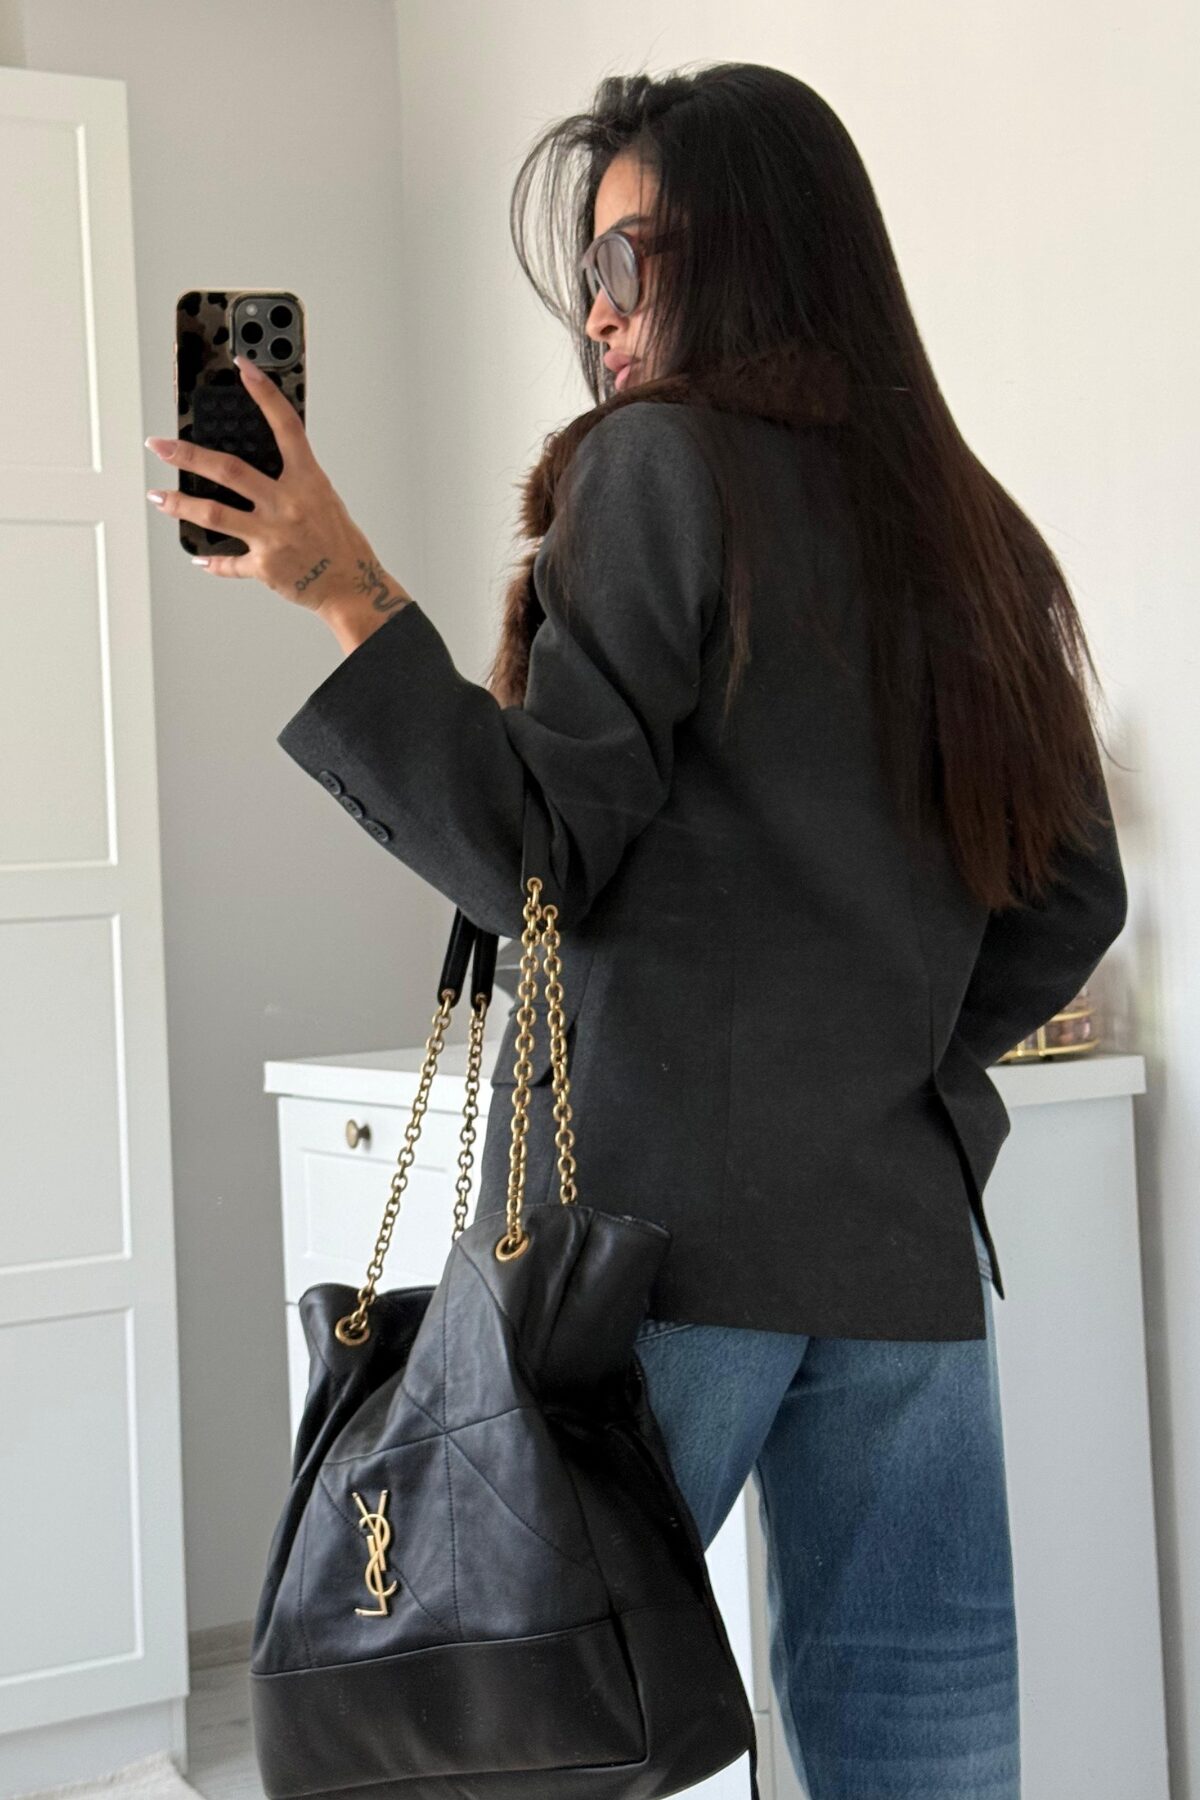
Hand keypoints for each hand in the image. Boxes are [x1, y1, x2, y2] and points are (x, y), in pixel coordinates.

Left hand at [144, 356, 412, 628]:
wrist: (352, 586)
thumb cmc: (340, 543)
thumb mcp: (323, 499)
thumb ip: (292, 479)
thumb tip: (256, 466)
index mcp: (308, 481)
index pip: (286, 427)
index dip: (265, 394)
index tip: (244, 368)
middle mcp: (288, 505)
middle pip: (229, 470)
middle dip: (188, 455)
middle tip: (160, 445)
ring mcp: (273, 536)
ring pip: (214, 514)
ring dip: (179, 504)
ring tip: (158, 497)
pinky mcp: (265, 566)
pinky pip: (229, 562)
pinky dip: (212, 561)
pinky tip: (199, 556)